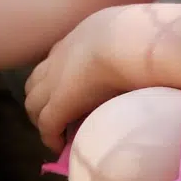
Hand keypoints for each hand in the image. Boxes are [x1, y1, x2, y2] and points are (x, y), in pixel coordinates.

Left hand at [24, 6, 140, 151]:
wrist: (127, 42)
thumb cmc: (139, 36)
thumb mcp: (130, 34)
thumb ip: (129, 45)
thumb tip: (147, 54)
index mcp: (78, 40)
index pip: (56, 59)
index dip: (57, 77)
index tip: (68, 90)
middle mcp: (59, 59)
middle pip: (35, 81)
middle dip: (40, 98)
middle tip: (56, 115)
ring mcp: (55, 82)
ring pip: (33, 103)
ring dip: (41, 118)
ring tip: (57, 132)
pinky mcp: (59, 104)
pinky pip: (46, 125)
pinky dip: (50, 136)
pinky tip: (60, 146)